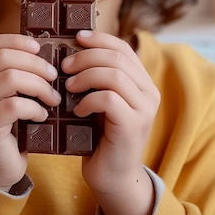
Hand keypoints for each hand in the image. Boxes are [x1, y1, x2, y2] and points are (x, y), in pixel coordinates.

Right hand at [0, 34, 59, 190]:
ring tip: (52, 98)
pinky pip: (15, 105)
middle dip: (35, 64)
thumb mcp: (6, 94)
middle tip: (54, 76)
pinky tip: (41, 115)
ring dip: (39, 86)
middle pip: (4, 57)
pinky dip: (35, 107)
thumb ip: (14, 72)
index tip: (39, 47)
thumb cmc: (7, 127)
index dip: (17, 41)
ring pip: (10, 78)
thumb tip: (45, 51)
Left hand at [62, 30, 159, 214]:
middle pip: (117, 57)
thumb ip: (98, 77)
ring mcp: (144, 109)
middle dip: (86, 56)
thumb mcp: (101, 100)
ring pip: (114, 75)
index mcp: (143, 82)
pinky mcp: (133, 125)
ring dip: (85, 76)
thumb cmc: (101, 136)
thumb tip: (73, 48)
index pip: (123, 47)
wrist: (113, 178)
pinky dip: (88, 100)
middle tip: (65, 66)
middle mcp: (149, 92)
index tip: (76, 37)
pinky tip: (77, 110)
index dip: (99, 38)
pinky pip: (109, 99)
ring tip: (68, 87)